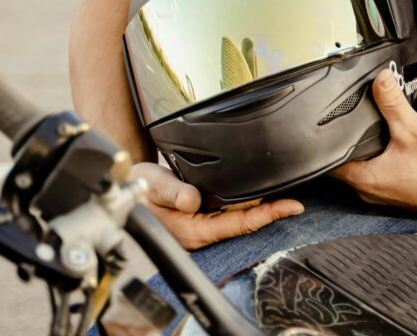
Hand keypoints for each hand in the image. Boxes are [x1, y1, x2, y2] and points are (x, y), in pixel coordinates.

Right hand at [131, 162, 303, 249]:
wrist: (121, 194)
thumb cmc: (134, 192)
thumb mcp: (151, 187)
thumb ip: (172, 192)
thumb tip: (192, 200)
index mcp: (192, 229)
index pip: (239, 223)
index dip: (267, 214)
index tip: (291, 206)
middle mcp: (200, 229)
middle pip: (244, 221)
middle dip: (270, 210)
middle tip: (295, 198)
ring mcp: (200, 222)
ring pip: (237, 215)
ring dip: (259, 205)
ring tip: (283, 193)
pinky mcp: (199, 213)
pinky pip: (227, 210)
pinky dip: (244, 201)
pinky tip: (255, 192)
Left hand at [332, 70, 416, 215]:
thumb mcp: (412, 128)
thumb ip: (392, 102)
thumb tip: (380, 79)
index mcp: (366, 180)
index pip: (330, 162)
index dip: (327, 143)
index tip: (326, 126)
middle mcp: (372, 191)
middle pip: (347, 163)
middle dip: (349, 141)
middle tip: (354, 120)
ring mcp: (386, 194)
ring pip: (365, 167)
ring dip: (368, 150)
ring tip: (376, 129)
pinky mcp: (401, 192)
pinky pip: (382, 172)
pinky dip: (383, 158)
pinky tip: (396, 144)